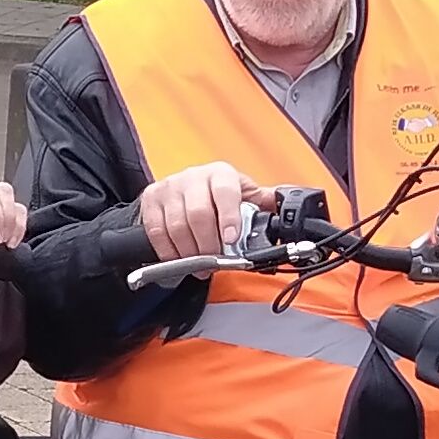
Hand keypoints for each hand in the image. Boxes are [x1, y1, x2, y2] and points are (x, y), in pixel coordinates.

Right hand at [135, 162, 274, 262]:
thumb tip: (288, 207)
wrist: (183, 188)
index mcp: (220, 174)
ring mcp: (169, 188)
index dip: (228, 218)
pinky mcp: (151, 200)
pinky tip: (180, 258)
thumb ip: (264, 202)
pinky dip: (169, 251)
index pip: (225, 193)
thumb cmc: (217, 194)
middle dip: (208, 245)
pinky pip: (157, 231)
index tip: (230, 239)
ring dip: (189, 252)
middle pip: (198, 214)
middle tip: (214, 261)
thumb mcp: (242, 194)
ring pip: (177, 226)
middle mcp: (193, 177)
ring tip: (199, 265)